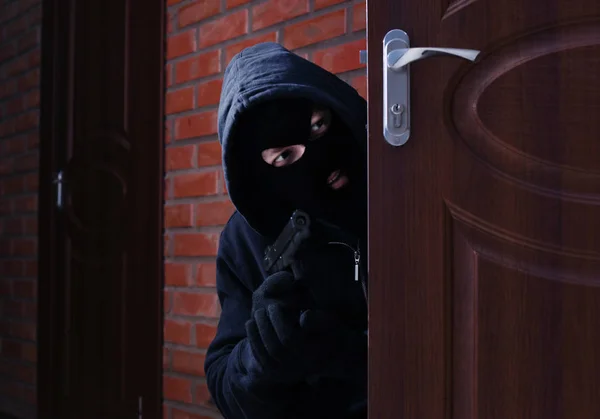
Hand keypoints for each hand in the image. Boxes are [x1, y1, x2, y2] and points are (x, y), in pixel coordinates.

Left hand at [242, 272, 365, 382]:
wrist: (329, 356)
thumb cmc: (329, 332)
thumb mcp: (330, 323)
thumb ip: (319, 320)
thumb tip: (303, 318)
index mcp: (314, 355)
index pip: (289, 340)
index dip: (279, 321)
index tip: (275, 306)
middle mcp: (300, 368)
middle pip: (275, 349)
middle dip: (265, 327)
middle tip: (262, 310)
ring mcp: (287, 374)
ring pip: (265, 356)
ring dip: (256, 333)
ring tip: (255, 316)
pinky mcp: (275, 374)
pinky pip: (259, 360)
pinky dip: (252, 341)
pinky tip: (251, 325)